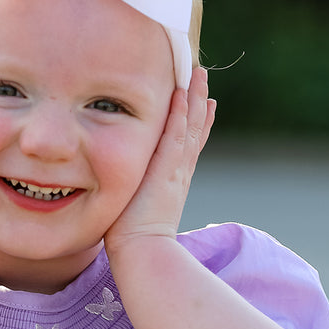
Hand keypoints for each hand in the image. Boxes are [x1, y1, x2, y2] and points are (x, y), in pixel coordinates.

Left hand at [105, 67, 214, 254]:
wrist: (142, 252)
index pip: (187, 147)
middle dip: (199, 104)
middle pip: (194, 131)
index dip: (196, 124)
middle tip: (203, 80)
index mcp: (173, 183)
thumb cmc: (133, 243)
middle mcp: (179, 173)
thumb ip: (134, 197)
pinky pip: (175, 135)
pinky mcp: (166, 170)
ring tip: (199, 76)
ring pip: (190, 127)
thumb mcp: (136, 212)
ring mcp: (175, 170)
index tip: (204, 104)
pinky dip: (180, 114)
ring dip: (194, 99)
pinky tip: (182, 94)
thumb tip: (123, 196)